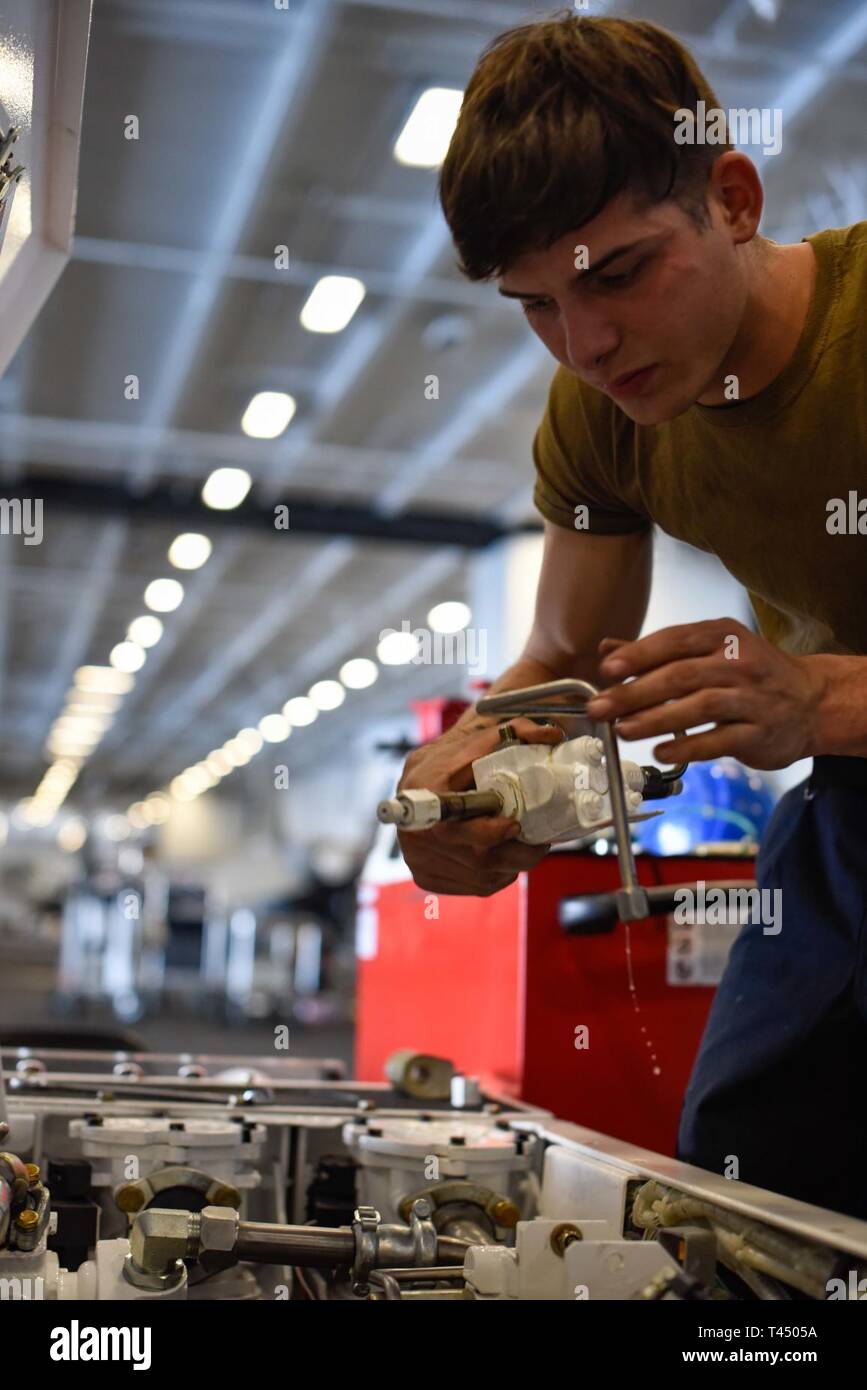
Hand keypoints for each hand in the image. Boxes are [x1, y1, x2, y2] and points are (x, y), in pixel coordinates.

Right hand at [396, 718, 564, 894]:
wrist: (419, 783)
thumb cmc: (453, 760)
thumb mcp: (478, 738)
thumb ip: (515, 730)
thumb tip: (551, 734)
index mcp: (422, 794)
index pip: (454, 827)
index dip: (488, 833)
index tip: (514, 825)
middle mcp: (415, 833)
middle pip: (476, 859)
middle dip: (516, 853)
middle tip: (539, 841)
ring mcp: (419, 860)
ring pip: (480, 877)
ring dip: (510, 865)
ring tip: (524, 846)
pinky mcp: (426, 877)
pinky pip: (474, 886)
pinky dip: (496, 875)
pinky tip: (503, 856)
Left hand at [584, 618, 825, 769]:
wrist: (811, 701)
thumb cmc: (750, 674)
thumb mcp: (710, 650)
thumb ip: (658, 652)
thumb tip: (607, 650)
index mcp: (722, 635)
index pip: (675, 640)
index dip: (639, 655)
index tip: (607, 670)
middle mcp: (739, 662)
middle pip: (681, 676)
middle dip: (635, 693)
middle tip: (600, 708)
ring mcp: (753, 698)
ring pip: (699, 707)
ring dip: (656, 720)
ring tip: (622, 730)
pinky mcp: (760, 733)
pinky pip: (719, 740)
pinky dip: (687, 747)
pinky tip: (660, 753)